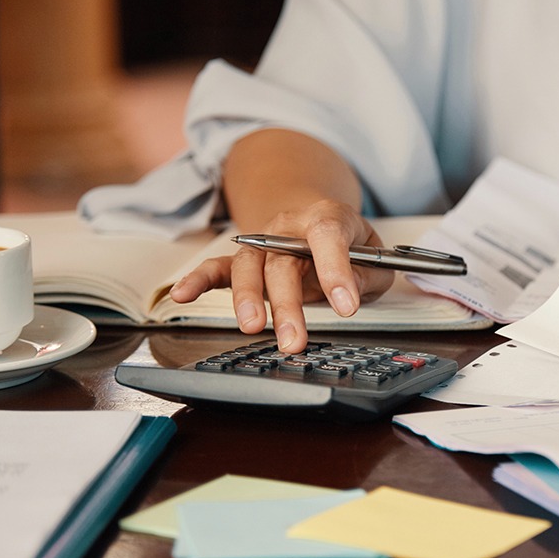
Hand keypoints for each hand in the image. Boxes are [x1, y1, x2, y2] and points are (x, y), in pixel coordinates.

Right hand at [169, 199, 394, 352]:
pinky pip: (217, 268)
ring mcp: (263, 242)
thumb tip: (348, 293)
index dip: (336, 270)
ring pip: (249, 267)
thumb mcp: (376, 258)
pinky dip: (197, 280)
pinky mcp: (244, 260)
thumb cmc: (351, 245)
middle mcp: (289, 227)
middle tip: (295, 339)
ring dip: (249, 299)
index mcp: (327, 218)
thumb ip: (367, 274)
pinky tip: (182, 295)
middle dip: (288, 303)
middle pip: (282, 260)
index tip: (346, 306)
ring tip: (253, 328)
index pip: (328, 236)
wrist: (321, 223)